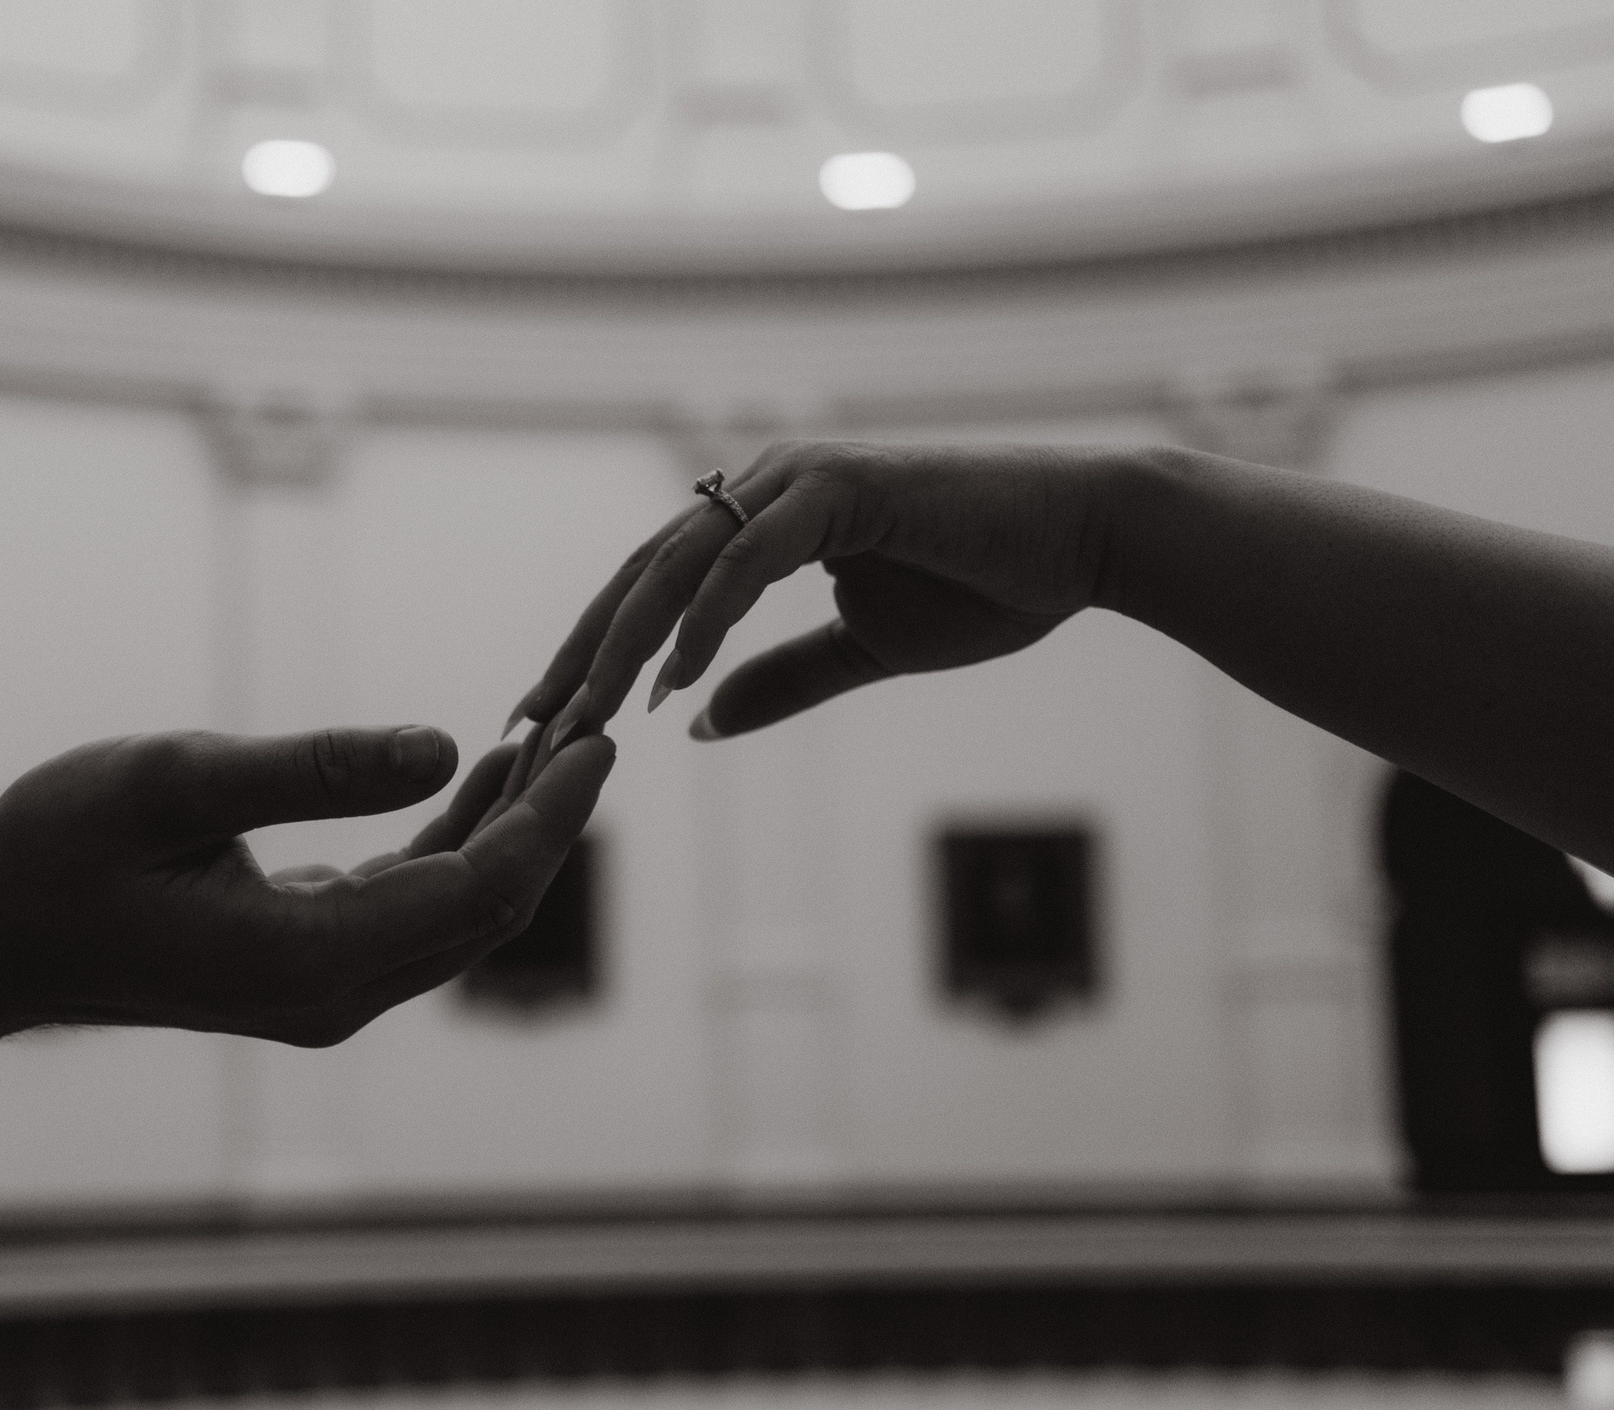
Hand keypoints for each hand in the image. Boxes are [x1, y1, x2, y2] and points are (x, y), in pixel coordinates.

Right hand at [0, 725, 614, 1058]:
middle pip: (490, 910)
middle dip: (550, 817)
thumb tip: (442, 745)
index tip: (602, 734)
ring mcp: (325, 992)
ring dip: (509, 828)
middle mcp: (335, 993)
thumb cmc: (57, 852)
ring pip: (459, 913)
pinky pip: (414, 909)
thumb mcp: (176, 782)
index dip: (551, 813)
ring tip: (553, 732)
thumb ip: (312, 768)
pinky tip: (477, 774)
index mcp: (311, 957)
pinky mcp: (309, 970)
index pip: (481, 889)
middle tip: (598, 719)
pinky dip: (456, 844)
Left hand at [509, 441, 1120, 747]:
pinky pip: (749, 560)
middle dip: (583, 655)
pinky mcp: (839, 487)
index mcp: (763, 519)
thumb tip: (701, 723)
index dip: (599, 654)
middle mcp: (766, 485)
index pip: (655, 588)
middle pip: (643, 575)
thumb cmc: (987, 585)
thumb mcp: (861, 652)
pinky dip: (707, 620)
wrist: (1084, 542)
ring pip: (680, 565)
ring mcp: (798, 478)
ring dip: (626, 644)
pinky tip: (673, 680)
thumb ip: (780, 681)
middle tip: (529, 727)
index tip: (552, 723)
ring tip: (585, 717)